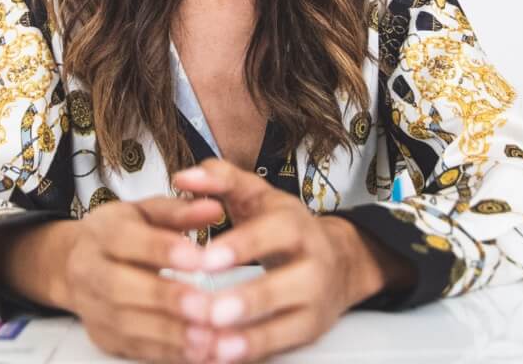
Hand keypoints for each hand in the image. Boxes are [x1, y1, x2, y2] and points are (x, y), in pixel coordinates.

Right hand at [59, 194, 227, 362]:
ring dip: (170, 334)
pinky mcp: (102, 337)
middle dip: (166, 299)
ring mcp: (91, 307)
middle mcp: (89, 270)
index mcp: (101, 232)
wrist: (74, 265)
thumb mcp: (147, 211)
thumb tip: (214, 208)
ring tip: (209, 336)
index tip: (199, 259)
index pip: (127, 240)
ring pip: (126, 324)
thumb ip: (179, 211)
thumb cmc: (121, 234)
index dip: (163, 250)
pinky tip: (200, 352)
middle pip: (121, 287)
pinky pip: (134, 349)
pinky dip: (169, 354)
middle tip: (206, 306)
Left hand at [171, 157, 401, 362]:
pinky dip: (251, 354)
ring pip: (286, 324)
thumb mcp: (256, 194)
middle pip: (286, 285)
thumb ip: (219, 179)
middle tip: (210, 310)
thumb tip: (185, 176)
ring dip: (248, 338)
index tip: (207, 260)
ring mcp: (315, 302)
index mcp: (295, 225)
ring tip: (212, 344)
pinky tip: (220, 357)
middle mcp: (312, 264)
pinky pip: (281, 347)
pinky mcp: (309, 331)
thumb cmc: (284, 226)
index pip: (273, 233)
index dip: (241, 247)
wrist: (338, 260)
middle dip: (247, 300)